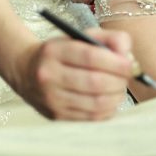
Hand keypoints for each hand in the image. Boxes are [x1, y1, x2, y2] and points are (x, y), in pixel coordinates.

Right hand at [17, 29, 132, 120]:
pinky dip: (107, 110)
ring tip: (118, 87)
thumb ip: (108, 39)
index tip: (129, 64)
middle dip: (119, 81)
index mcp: (53, 51)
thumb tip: (127, 54)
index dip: (115, 62)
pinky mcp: (56, 116)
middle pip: (95, 83)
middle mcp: (49, 75)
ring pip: (96, 104)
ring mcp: (51, 99)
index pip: (90, 57)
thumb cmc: (61, 52)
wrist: (26, 70)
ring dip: (116, 97)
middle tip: (126, 77)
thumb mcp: (79, 36)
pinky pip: (91, 118)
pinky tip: (108, 100)